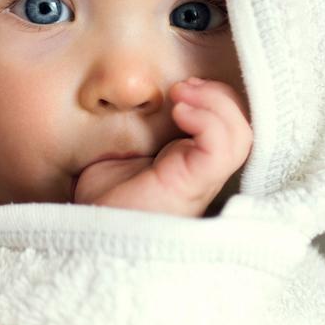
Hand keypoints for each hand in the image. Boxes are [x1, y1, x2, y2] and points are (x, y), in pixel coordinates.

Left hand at [74, 77, 250, 216]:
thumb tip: (139, 100)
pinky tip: (180, 112)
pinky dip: (207, 120)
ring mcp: (200, 183)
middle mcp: (203, 176)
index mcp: (190, 166)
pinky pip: (221, 149)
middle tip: (184, 88)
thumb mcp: (120, 156)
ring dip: (216, 103)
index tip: (184, 88)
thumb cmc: (101, 205)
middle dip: (221, 96)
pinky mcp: (191, 187)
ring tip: (182, 95)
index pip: (229, 130)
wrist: (81, 236)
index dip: (218, 101)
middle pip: (244, 129)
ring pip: (240, 136)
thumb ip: (139, 133)